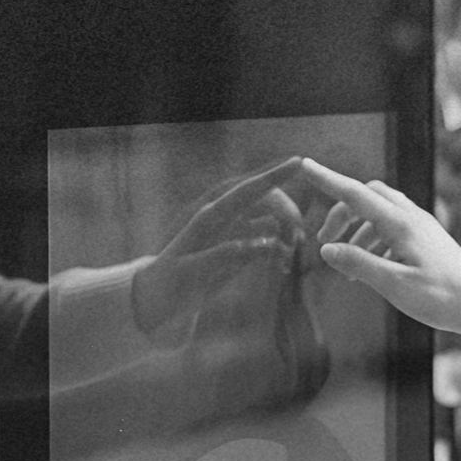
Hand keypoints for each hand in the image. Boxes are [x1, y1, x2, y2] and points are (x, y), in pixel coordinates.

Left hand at [131, 157, 305, 335]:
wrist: (161, 298)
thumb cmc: (169, 283)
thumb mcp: (189, 272)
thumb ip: (220, 257)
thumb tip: (257, 245)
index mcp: (211, 217)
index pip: (247, 191)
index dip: (274, 177)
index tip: (300, 162)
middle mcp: (225, 219)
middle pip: (268, 201)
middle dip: (288, 214)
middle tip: (299, 240)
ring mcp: (235, 233)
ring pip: (273, 222)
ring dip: (288, 236)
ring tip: (288, 263)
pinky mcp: (242, 250)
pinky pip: (271, 242)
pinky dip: (282, 252)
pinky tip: (283, 269)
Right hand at [300, 159, 460, 339]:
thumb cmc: (442, 297)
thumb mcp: (394, 285)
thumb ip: (359, 264)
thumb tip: (327, 250)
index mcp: (402, 225)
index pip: (355, 194)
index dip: (328, 179)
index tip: (306, 166)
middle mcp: (412, 218)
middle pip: (367, 197)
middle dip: (341, 212)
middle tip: (325, 239)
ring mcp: (421, 227)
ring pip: (380, 213)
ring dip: (357, 231)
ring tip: (346, 264)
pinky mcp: (427, 239)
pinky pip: (392, 227)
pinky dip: (374, 240)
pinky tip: (371, 266)